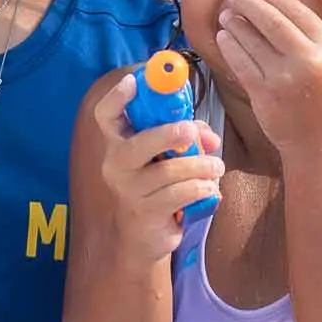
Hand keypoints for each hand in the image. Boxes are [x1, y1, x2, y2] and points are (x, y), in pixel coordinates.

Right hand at [88, 73, 225, 262]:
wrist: (139, 241)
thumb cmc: (153, 190)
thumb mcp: (163, 158)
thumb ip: (183, 139)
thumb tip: (208, 135)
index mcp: (115, 145)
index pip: (105, 115)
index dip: (117, 96)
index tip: (134, 81)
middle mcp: (115, 166)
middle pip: (139, 143)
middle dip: (169, 134)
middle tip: (192, 132)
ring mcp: (128, 192)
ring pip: (170, 171)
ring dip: (201, 166)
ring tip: (216, 167)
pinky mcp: (145, 214)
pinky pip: (180, 194)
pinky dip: (201, 188)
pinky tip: (210, 188)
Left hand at [210, 0, 321, 155]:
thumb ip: (315, 38)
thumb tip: (283, 5)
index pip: (298, 12)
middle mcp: (308, 60)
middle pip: (272, 21)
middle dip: (250, 2)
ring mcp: (284, 78)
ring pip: (252, 40)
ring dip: (235, 23)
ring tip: (226, 12)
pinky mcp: (263, 94)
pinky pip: (241, 63)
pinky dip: (230, 47)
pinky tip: (224, 37)